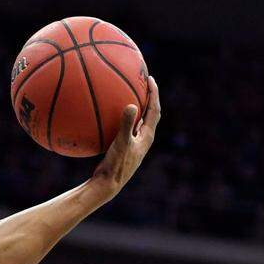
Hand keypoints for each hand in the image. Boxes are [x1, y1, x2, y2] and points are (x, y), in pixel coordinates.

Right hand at [90, 75, 161, 198]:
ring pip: (138, 121)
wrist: (108, 184)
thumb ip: (126, 124)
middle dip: (147, 97)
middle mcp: (143, 138)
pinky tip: (109, 115)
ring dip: (136, 107)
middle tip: (142, 82)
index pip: (155, 110)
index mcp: (147, 136)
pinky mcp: (124, 147)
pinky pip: (125, 128)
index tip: (150, 79)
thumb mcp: (121, 143)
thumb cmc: (116, 164)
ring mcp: (134, 143)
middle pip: (150, 113)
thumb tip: (131, 105)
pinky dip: (121, 118)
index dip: (154, 94)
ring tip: (128, 94)